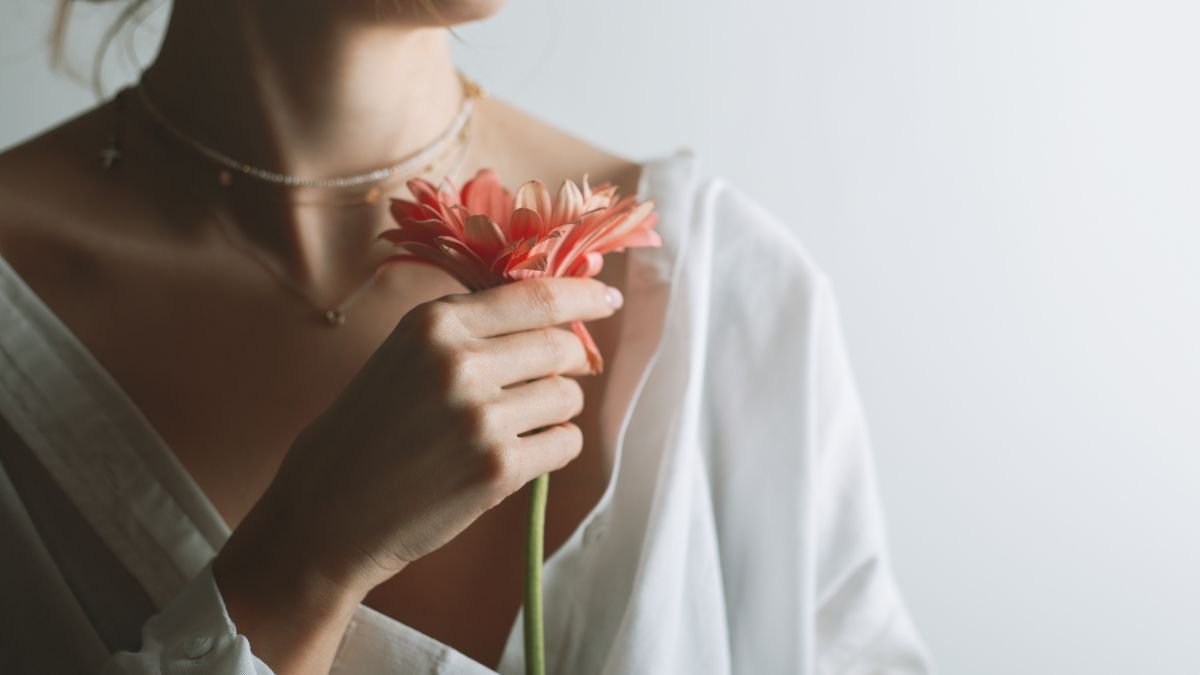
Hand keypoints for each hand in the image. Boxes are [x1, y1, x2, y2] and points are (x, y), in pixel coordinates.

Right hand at [211, 277, 622, 671]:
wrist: (330, 509)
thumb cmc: (369, 429)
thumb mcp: (406, 354)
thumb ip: (472, 329)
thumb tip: (557, 317)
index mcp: (436, 323)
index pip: (537, 295)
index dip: (583, 294)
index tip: (607, 297)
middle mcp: (460, 362)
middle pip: (561, 346)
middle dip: (567, 361)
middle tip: (546, 379)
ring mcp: (481, 417)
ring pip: (568, 396)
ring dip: (554, 409)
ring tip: (512, 425)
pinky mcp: (497, 469)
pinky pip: (565, 443)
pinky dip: (552, 448)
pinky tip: (515, 455)